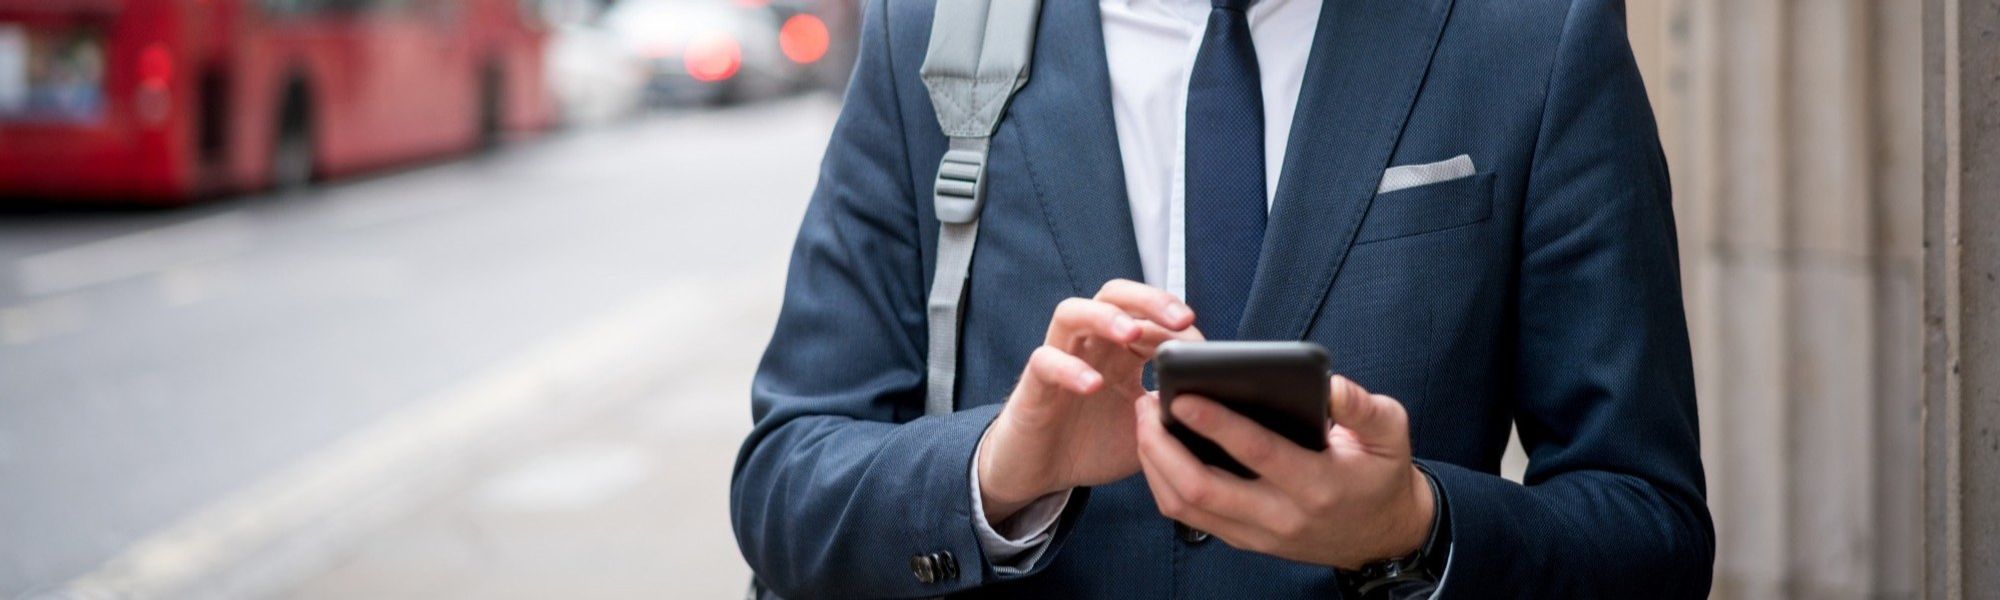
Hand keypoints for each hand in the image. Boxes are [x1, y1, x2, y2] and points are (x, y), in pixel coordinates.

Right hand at [978, 280, 1200, 521]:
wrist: (1040, 473)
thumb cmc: (1093, 445)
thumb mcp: (1146, 434)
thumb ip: (1174, 416)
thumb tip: (1217, 411)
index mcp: (1121, 352)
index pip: (1150, 315)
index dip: (1177, 324)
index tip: (1205, 350)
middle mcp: (1091, 345)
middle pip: (1115, 295)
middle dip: (1150, 300)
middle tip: (1181, 319)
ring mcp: (1060, 358)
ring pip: (1074, 312)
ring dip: (1105, 317)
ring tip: (1131, 333)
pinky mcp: (1034, 383)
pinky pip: (1046, 361)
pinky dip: (1069, 368)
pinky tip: (1093, 384)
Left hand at [1133, 376, 1433, 569]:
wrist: (1383, 536)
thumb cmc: (1381, 473)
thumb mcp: (1391, 433)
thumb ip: (1363, 406)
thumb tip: (1329, 383)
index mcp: (1318, 484)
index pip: (1257, 453)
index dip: (1216, 424)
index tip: (1182, 395)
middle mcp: (1281, 516)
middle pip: (1201, 488)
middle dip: (1162, 445)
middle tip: (1147, 403)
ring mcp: (1257, 535)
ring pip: (1184, 506)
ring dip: (1154, 463)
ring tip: (1145, 420)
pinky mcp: (1243, 540)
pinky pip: (1189, 515)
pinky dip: (1163, 481)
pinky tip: (1157, 448)